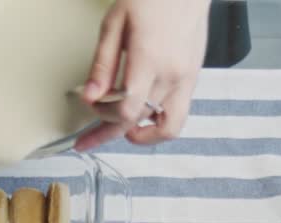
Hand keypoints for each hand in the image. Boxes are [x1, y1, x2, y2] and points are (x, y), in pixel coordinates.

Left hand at [75, 0, 209, 150]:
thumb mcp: (115, 25)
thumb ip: (102, 65)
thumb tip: (90, 96)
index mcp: (150, 59)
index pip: (126, 109)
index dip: (104, 116)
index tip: (91, 107)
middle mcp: (172, 75)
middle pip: (140, 120)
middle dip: (110, 132)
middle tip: (88, 138)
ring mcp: (186, 80)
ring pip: (166, 127)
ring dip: (143, 137)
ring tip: (123, 134)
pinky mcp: (192, 80)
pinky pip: (178, 115)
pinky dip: (159, 124)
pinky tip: (143, 119)